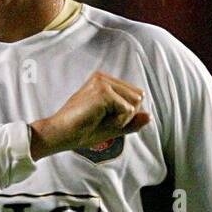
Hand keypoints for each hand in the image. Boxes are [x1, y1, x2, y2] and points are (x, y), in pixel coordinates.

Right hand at [29, 71, 150, 159]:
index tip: (101, 118)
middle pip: (138, 97)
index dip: (125, 115)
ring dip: (122, 118)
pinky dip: (117, 121)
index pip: (135, 96)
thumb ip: (131, 121)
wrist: (60, 134)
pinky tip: (98, 120)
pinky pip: (127, 110)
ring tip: (99, 120)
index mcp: (103, 81)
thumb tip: (150, 116)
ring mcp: (102, 82)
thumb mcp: (112, 127)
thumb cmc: (81, 131)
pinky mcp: (103, 91)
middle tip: (101, 120)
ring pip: (135, 103)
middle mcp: (103, 77)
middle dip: (126, 115)